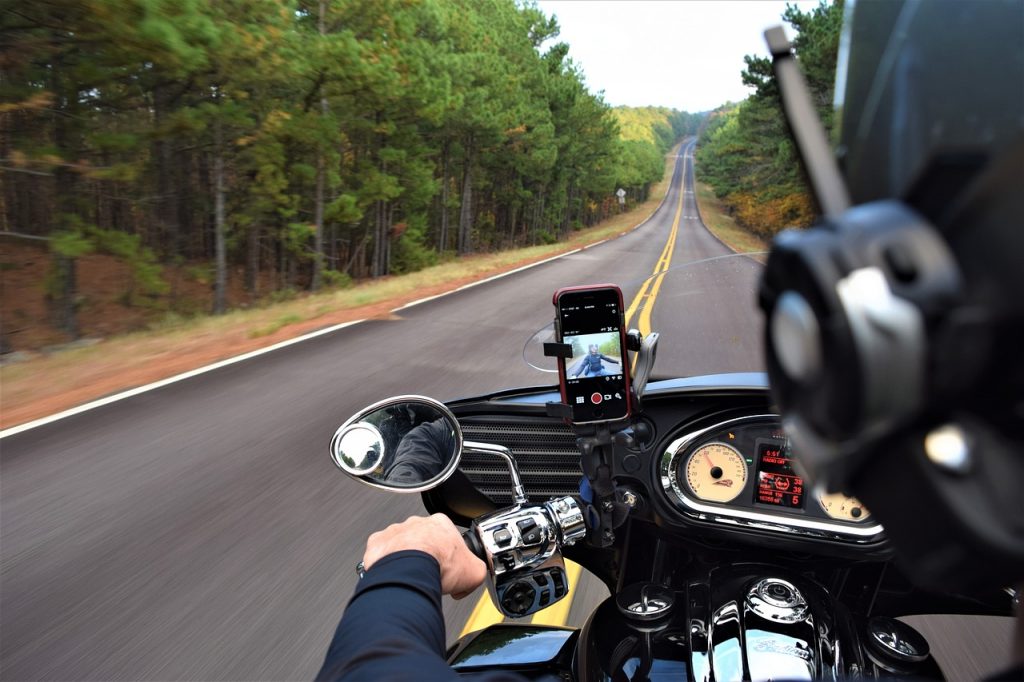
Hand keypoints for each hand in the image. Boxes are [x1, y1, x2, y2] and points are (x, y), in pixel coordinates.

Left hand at [362, 514, 486, 598]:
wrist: (410, 571)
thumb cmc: (438, 565)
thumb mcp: (475, 571)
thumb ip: (477, 569)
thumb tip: (475, 576)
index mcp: (440, 524)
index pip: (448, 537)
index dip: (450, 556)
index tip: (449, 569)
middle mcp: (417, 524)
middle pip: (423, 540)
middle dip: (426, 556)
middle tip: (431, 575)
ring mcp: (396, 531)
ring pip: (401, 545)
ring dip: (405, 559)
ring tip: (412, 578)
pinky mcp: (378, 543)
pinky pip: (382, 553)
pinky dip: (386, 565)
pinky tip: (395, 577)